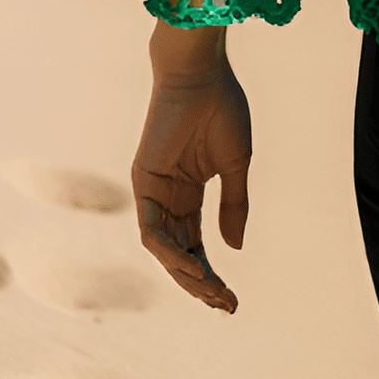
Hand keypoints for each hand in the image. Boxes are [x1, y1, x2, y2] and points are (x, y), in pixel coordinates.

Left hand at [133, 33, 250, 312]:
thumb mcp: (236, 164)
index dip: (212, 274)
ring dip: (185, 274)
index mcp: (191, 192)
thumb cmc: (222, 109)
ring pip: (164, 249)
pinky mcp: (143, 183)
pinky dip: (169, 251)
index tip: (232, 300)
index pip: (197, 245)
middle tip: (224, 304)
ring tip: (211, 291)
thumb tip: (233, 249)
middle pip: (180, 254)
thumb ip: (234, 206)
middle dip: (200, 283)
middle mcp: (169, 197)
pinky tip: (192, 265)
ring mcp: (154, 192)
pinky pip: (151, 229)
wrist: (202, 74)